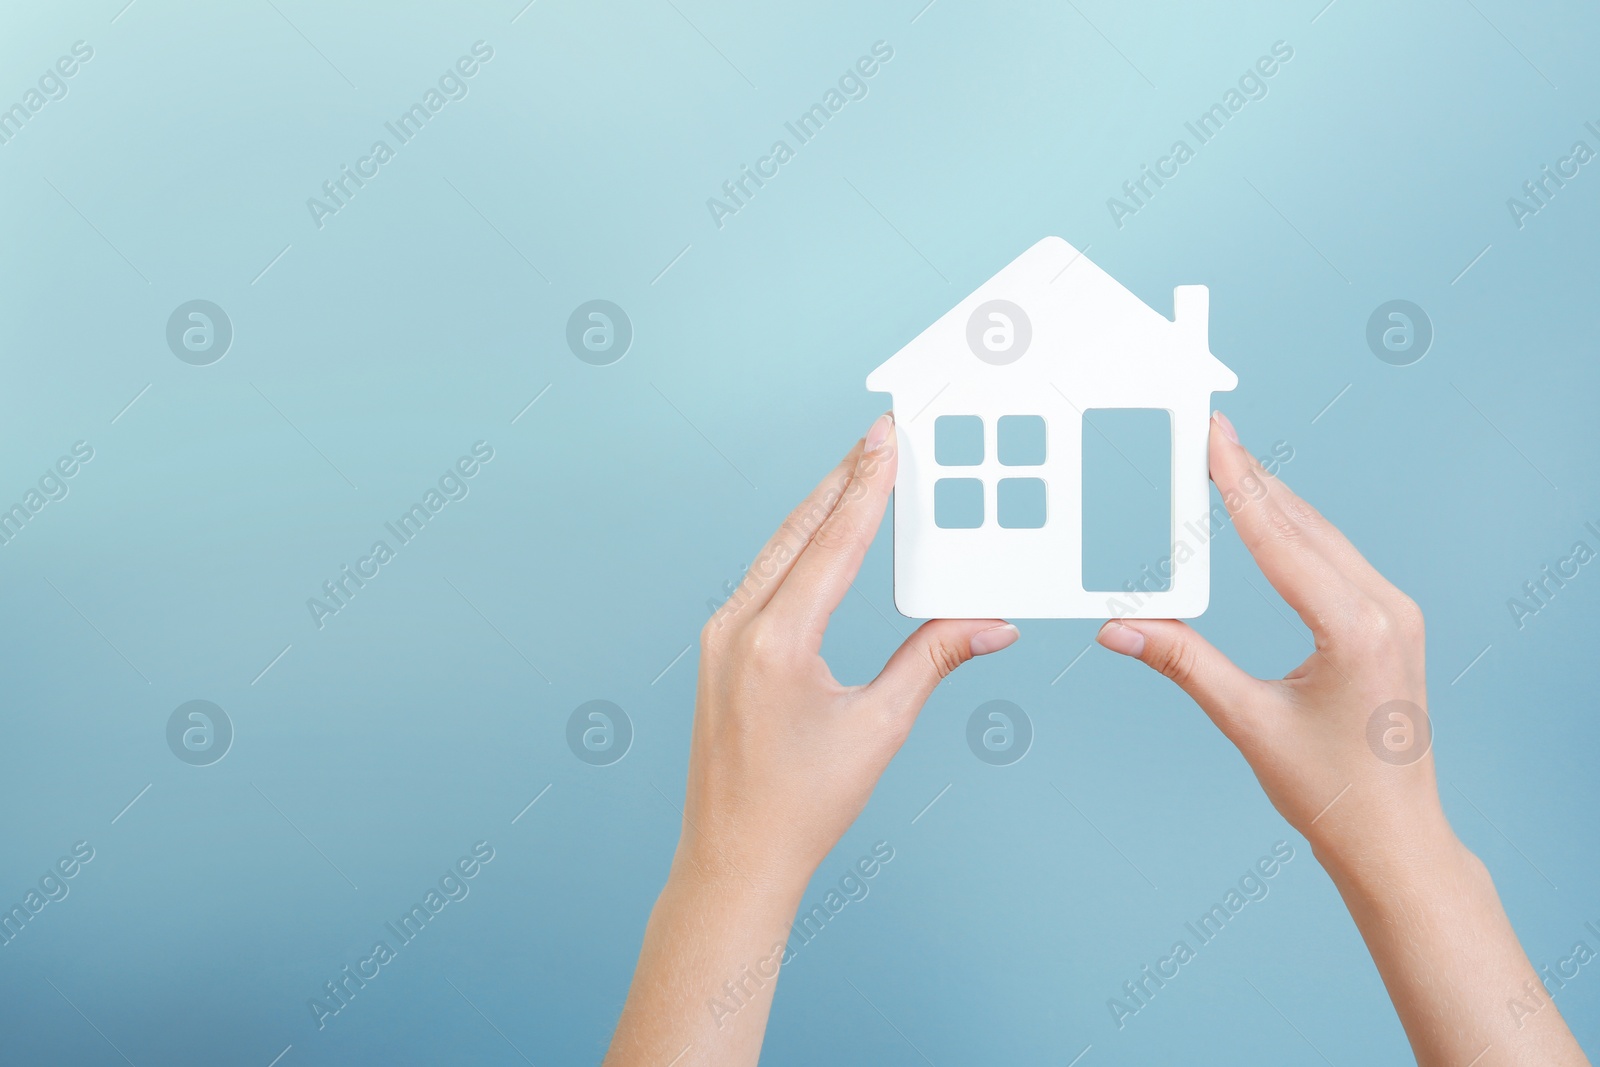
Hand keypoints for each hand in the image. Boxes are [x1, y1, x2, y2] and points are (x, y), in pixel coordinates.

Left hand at [605, 413, 1018, 1066]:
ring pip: (776, 549)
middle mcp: (737, 626)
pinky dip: (797, 544)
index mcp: (776, 641)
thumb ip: (933, 659)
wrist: (733, 859)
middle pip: (800, 530)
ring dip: (820, 507)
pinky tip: (819, 532)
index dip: (868, 486)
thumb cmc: (801, 806)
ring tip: (858, 469)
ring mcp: (720, 635)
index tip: (887, 438)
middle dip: (844, 479)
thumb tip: (990, 622)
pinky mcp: (718, 649)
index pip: (833, 543)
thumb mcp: (880, 727)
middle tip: (881, 435)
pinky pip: (762, 576)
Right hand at [1094, 411, 1587, 1066]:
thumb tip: (1118, 627)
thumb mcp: (1248, 721)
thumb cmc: (1331, 793)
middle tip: (1207, 430)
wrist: (1394, 838)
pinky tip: (1266, 514)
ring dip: (1271, 498)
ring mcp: (1393, 613)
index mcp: (1354, 627)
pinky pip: (1335, 559)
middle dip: (1250, 475)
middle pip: (1302, 523)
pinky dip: (1293, 530)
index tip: (1212, 434)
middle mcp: (1383, 609)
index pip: (1279, 537)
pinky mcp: (1388, 623)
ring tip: (1226, 460)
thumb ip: (1182, 661)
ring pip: (1321, 536)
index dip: (1237, 481)